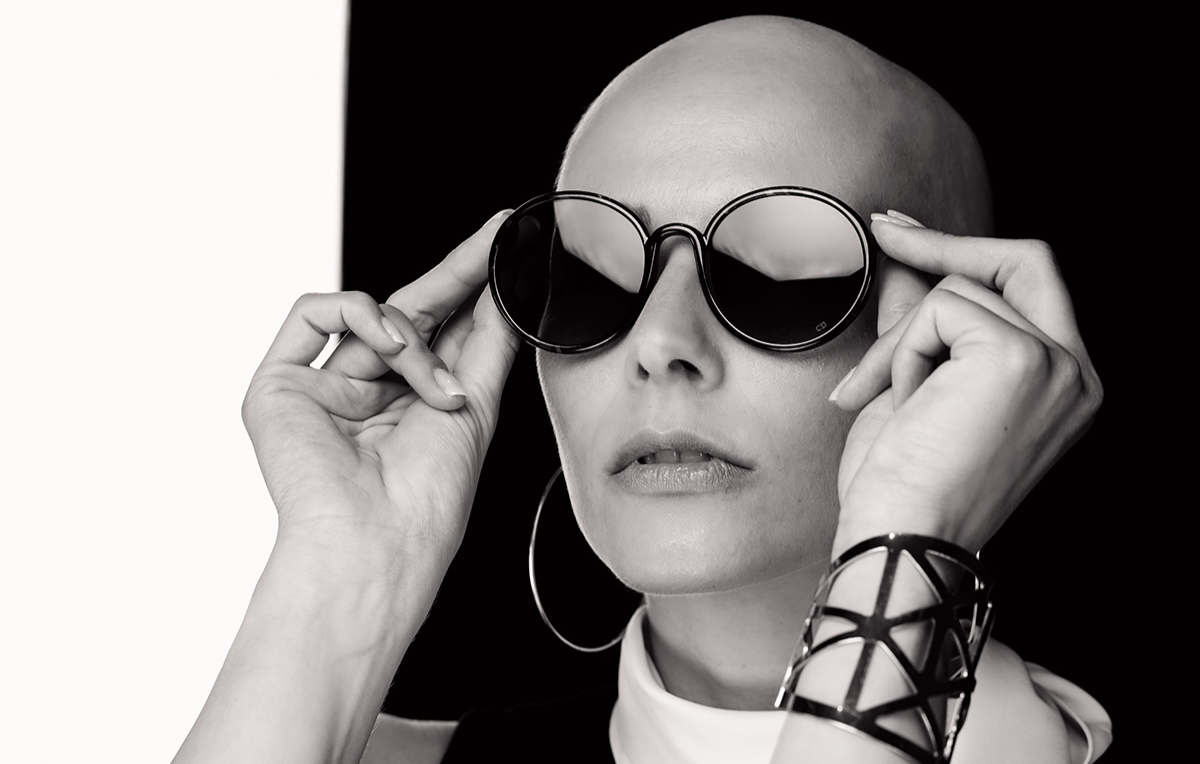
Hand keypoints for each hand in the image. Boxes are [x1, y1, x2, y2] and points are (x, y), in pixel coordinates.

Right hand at [240, 210, 520, 576]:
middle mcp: (365, 395)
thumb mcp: (475, 405)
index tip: (502, 247)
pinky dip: (361, 317)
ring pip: (368, 314)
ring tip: (434, 387)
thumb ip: (487, 342)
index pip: (439, 332)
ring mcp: (321, 389)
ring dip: (412, 338)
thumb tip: (504, 291)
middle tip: (491, 240)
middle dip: (454, 276)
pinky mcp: (279, 385)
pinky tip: (387, 347)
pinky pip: (314, 313)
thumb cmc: (428, 498)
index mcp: (408, 406)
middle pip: (407, 312)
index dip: (469, 290)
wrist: (379, 541)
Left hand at [830, 213, 1102, 555]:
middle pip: (1024, 261)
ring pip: (958, 291)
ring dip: (901, 342)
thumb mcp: (915, 385)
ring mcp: (1055, 365)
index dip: (970, 252)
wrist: (897, 538)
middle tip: (882, 229)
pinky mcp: (1018, 358)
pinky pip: (937, 309)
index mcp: (1063, 386)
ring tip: (888, 402)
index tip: (906, 232)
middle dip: (946, 243)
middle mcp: (1075, 376)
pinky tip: (900, 403)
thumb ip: (923, 322)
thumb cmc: (903, 484)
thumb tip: (905, 262)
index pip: (1030, 287)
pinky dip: (901, 353)